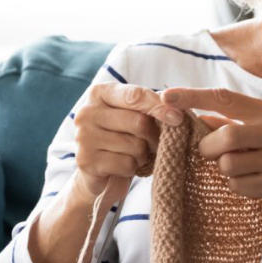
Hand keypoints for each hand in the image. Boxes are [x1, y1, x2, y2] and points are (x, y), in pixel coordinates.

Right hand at [72, 83, 183, 210]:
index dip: (160, 107)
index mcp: (100, 93)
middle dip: (154, 136)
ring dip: (143, 154)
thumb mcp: (135, 113)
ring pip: (135, 146)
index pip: (135, 95)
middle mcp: (87, 112)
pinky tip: (125, 165)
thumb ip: (152, 107)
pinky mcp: (86, 161)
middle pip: (139, 122)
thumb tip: (177, 111)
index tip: (178, 118)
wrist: (100, 169)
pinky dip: (133, 167)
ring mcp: (83, 137)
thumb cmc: (123, 135)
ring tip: (135, 154)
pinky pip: (127, 164)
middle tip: (155, 143)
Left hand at [161, 87, 261, 211]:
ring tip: (238, 170)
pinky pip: (238, 185)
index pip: (224, 98)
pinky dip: (236, 187)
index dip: (193, 96)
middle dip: (208, 148)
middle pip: (225, 136)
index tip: (166, 96)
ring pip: (228, 164)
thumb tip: (193, 118)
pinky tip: (251, 183)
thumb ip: (227, 123)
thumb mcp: (256, 132)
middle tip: (208, 154)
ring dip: (224, 171)